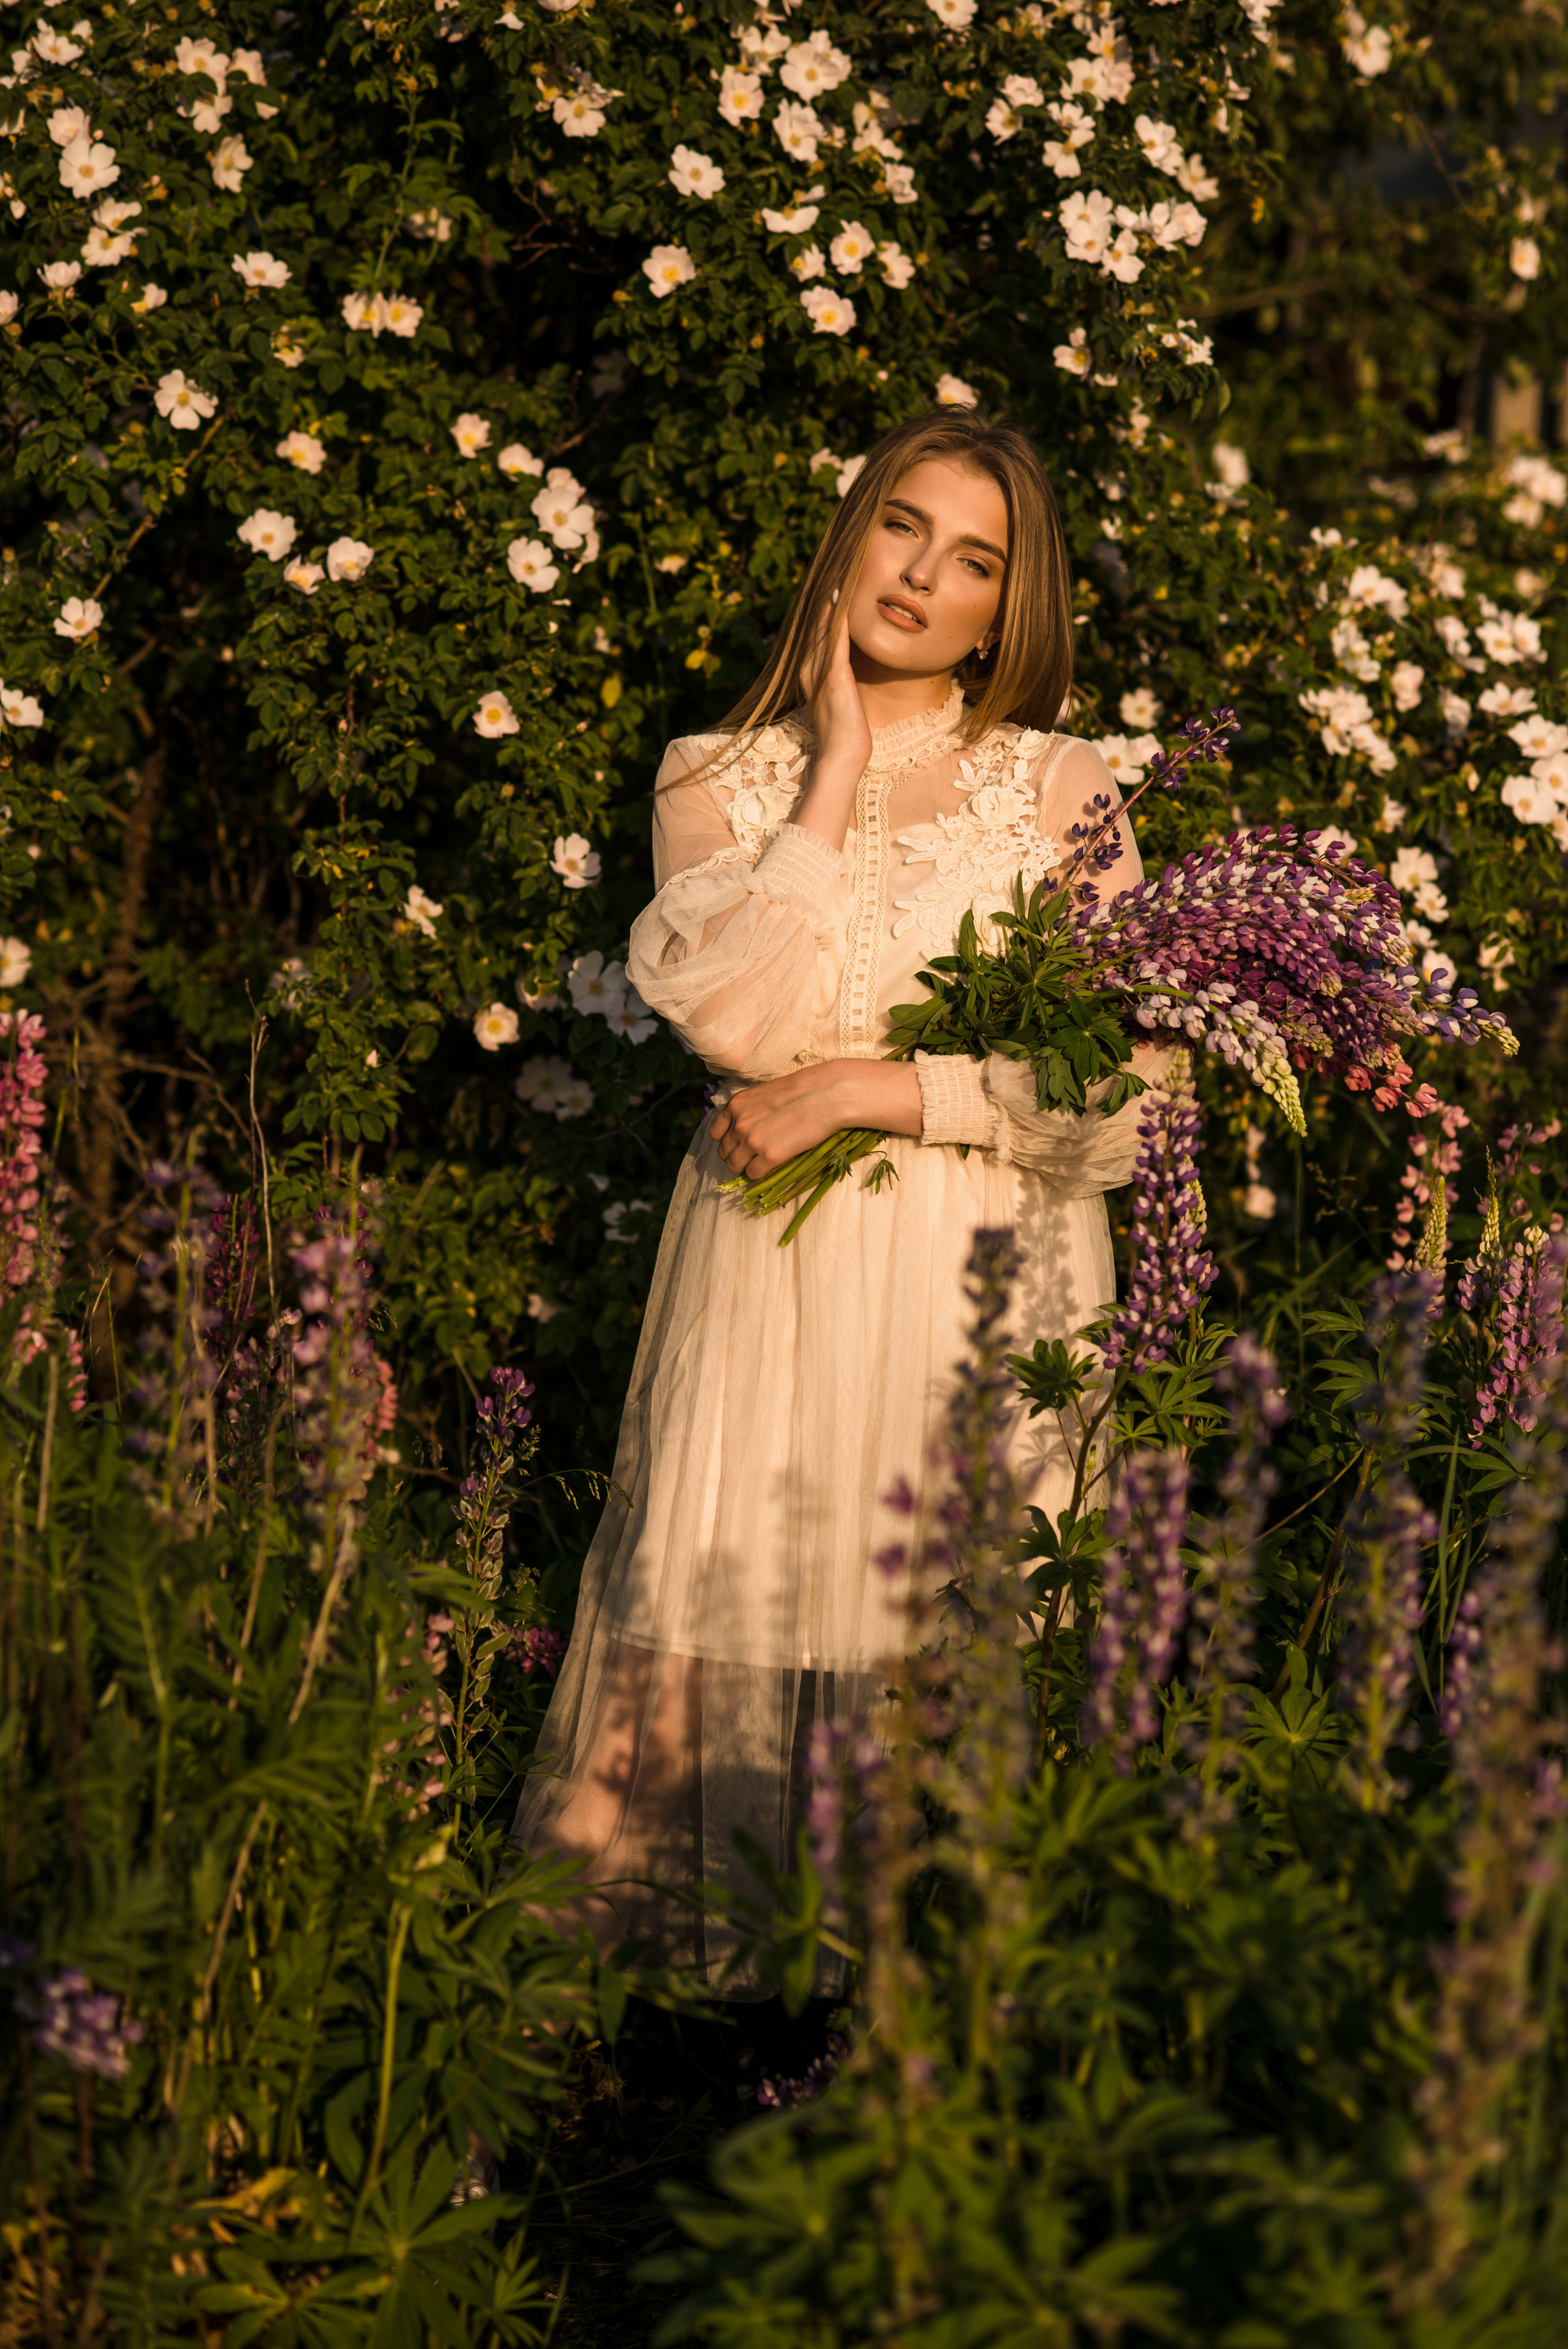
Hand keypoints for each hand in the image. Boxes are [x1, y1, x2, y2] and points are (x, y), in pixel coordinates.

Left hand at [710, 1060, 923, 1178]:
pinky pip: (752, 1175)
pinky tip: (771, 1167)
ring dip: (746, 1166)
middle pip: (724, 1151)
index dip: (727, 1140)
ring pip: (735, 1166)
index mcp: (736, 1104)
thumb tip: (745, 1126)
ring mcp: (752, 1141)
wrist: (827, 1094)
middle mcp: (738, 1123)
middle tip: (753, 1155)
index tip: (739, 1143)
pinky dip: (759, 1174)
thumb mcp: (766, 1093)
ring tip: (761, 1162)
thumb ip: (750, 1109)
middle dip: (736, 1155)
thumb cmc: (803, 1089)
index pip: (716, 1132)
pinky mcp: (769, 1157)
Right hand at [799, 588, 871, 780]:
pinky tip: (839, 595)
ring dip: (827, 601)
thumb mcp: (838, 704)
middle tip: (830, 570)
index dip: (818, 613)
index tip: (826, 590)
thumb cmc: (846, 737)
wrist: (843, 756)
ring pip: (822, 628)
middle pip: (814, 627)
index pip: (813, 638)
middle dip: (820, 601)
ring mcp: (820, 673)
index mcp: (809, 677)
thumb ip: (837, 685)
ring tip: (835, 573)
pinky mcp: (834, 676)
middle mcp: (809, 671)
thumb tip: (843, 675)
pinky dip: (836, 616)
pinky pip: (835, 638)